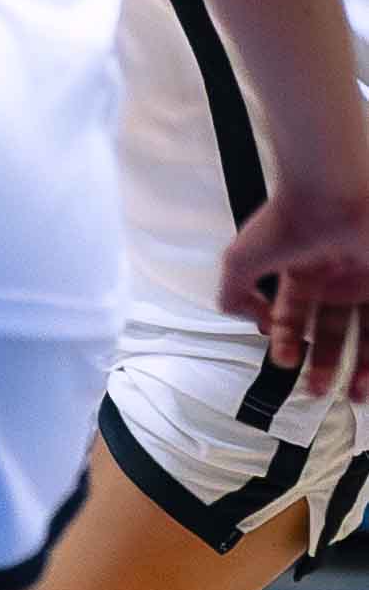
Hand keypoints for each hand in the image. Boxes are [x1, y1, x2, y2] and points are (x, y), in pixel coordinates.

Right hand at [220, 181, 368, 400]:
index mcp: (301, 269)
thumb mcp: (240, 260)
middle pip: (333, 329)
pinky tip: (367, 375)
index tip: (284, 361)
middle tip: (318, 389)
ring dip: (359, 367)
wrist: (335, 196)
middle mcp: (336, 276)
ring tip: (352, 393)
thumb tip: (248, 318)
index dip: (286, 339)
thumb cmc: (289, 220)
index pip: (294, 313)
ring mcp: (366, 279)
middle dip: (323, 362)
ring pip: (366, 334)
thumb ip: (234, 293)